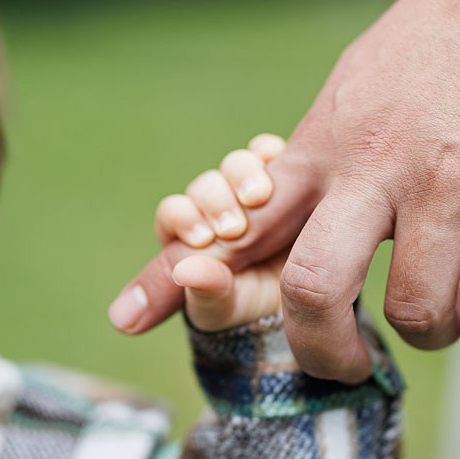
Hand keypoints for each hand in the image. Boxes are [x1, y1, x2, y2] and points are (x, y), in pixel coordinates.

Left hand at [111, 0, 459, 378]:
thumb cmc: (450, 32)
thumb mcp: (360, 84)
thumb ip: (325, 154)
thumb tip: (293, 210)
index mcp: (328, 142)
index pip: (239, 221)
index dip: (176, 278)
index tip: (125, 318)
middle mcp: (376, 166)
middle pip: (312, 291)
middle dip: (323, 351)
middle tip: (346, 362)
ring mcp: (451, 182)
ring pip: (413, 312)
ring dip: (432, 333)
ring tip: (453, 312)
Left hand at [147, 135, 285, 331]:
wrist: (311, 303)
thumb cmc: (253, 306)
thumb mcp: (225, 306)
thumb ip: (198, 293)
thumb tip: (148, 302)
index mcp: (192, 235)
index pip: (175, 213)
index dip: (183, 219)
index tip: (201, 239)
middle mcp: (219, 206)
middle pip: (207, 186)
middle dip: (215, 201)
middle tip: (233, 228)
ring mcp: (252, 189)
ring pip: (237, 164)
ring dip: (244, 175)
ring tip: (257, 197)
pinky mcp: (288, 174)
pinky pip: (272, 152)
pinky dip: (273, 154)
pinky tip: (280, 162)